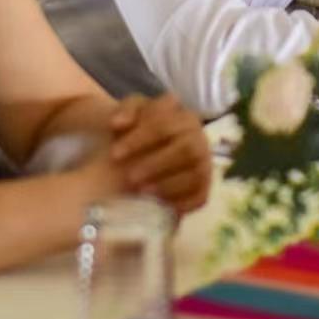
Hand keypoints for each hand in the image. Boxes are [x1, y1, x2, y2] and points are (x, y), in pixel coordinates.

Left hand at [107, 94, 211, 214]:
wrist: (136, 154)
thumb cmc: (129, 133)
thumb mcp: (123, 116)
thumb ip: (122, 112)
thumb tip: (118, 123)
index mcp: (179, 112)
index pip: (164, 123)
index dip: (140, 139)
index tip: (114, 154)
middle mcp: (196, 133)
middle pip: (186, 147)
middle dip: (156, 163)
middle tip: (129, 177)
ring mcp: (203, 159)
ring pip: (196, 172)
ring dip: (168, 184)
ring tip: (142, 191)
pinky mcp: (203, 185)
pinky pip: (200, 195)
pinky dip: (181, 202)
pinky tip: (160, 206)